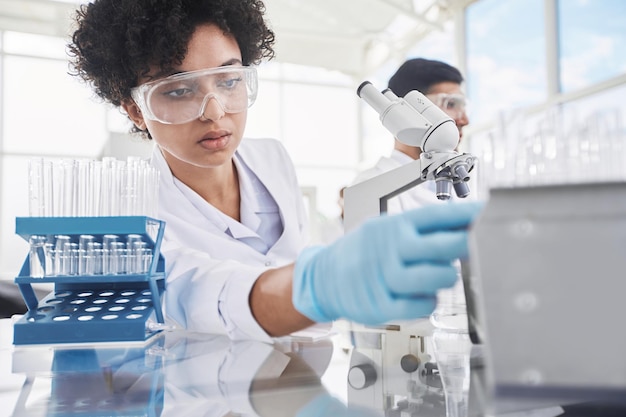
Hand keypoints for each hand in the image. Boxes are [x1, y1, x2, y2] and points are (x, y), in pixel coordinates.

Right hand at [292, 202, 482, 323]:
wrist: (323, 277)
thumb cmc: (363, 252)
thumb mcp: (385, 229)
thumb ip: (420, 229)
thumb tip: (465, 224)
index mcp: (391, 225)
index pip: (434, 216)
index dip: (464, 214)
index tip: (487, 212)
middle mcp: (386, 248)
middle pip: (437, 247)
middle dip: (464, 246)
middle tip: (477, 247)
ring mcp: (381, 277)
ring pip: (430, 279)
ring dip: (446, 277)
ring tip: (446, 274)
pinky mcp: (378, 305)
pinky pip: (417, 306)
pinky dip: (428, 301)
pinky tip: (426, 295)